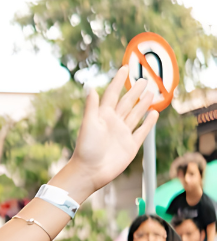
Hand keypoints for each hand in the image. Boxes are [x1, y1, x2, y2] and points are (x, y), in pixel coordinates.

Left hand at [62, 67, 157, 201]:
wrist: (90, 171)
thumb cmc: (86, 148)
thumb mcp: (88, 124)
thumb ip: (91, 106)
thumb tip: (91, 87)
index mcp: (103, 115)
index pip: (113, 94)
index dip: (119, 81)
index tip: (125, 68)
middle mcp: (114, 123)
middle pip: (127, 102)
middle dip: (135, 91)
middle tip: (144, 79)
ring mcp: (123, 134)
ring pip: (136, 115)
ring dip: (143, 104)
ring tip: (151, 93)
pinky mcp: (130, 146)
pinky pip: (142, 131)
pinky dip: (148, 123)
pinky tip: (154, 114)